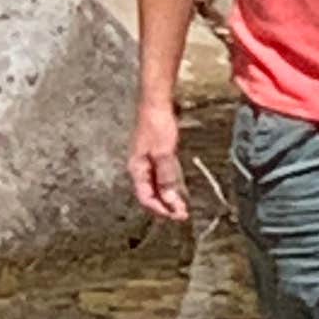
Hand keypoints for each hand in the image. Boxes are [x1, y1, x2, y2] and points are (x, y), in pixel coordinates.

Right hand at [130, 106, 192, 222]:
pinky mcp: (156, 154)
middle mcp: (140, 167)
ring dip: (169, 197)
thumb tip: (169, 200)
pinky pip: (162, 176)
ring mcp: (147, 161)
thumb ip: (166, 177)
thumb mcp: (163, 153)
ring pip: (157, 186)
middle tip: (182, 214)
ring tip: (182, 207)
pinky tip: (179, 190)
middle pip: (151, 194)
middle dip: (166, 206)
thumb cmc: (156, 124)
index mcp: (137, 168)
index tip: (176, 215)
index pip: (146, 198)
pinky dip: (170, 185)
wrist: (156, 102)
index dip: (160, 209)